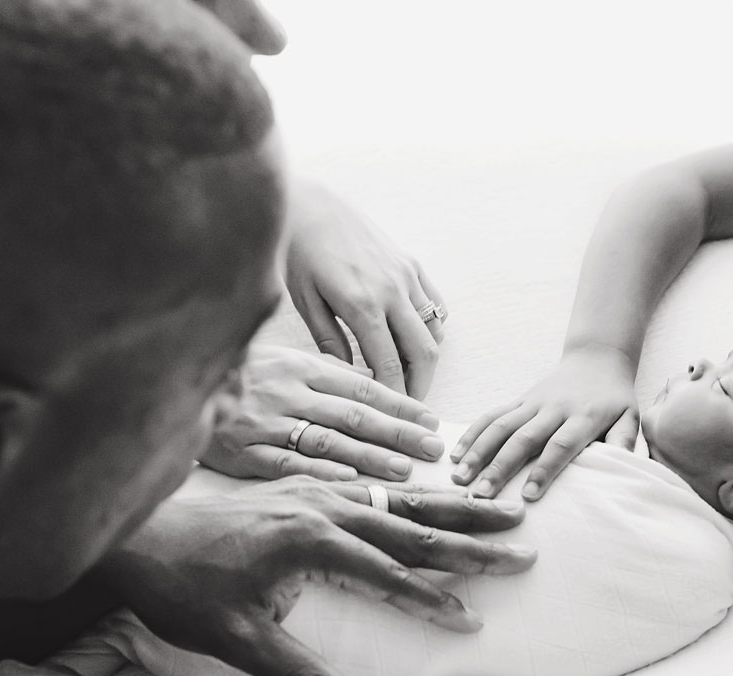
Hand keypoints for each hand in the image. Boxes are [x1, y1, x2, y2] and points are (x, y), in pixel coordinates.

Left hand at [96, 477, 534, 675]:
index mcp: (311, 541)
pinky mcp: (308, 485)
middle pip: (413, 522)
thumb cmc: (185, 589)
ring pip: (402, 495)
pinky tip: (439, 489)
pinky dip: (418, 489)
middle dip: (473, 538)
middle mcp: (324, 506)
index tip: (476, 620)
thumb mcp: (239, 642)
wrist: (140, 533)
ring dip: (456, 504)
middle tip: (525, 545)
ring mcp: (317, 489)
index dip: (434, 601)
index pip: (391, 574)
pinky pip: (377, 482)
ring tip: (505, 506)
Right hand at [199, 344, 444, 481]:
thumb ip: (323, 377)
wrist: (167, 381)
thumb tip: (375, 392)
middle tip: (433, 449)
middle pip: (354, 414)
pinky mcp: (242, 451)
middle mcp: (287, 392)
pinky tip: (349, 486)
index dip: (401, 405)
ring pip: (326, 440)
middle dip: (398, 433)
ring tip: (403, 471)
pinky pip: (287, 464)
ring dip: (368, 457)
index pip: (362, 386)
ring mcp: (265, 422)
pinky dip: (320, 473)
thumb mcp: (280, 363)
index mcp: (300, 366)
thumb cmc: (236, 376)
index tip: (432, 421)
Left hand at [286, 182, 446, 398]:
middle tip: (408, 406)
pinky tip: (414, 341)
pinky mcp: (411, 264)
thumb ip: (329, 341)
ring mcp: (406, 275)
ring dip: (427, 360)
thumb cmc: (297, 252)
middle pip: (424, 352)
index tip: (392, 415)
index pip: (390, 364)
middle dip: (420, 385)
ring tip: (410, 377)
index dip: (395, 395)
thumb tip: (349, 378)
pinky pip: (436, 305)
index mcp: (361, 304)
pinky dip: (432, 329)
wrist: (309, 202)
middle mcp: (392, 290)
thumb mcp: (303, 301)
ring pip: (435, 331)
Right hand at [451, 347, 638, 500]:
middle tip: (481, 495)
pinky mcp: (518, 400)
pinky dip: (473, 433)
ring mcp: (532, 403)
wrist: (597, 359)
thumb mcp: (630, 418)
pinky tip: (456, 453)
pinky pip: (492, 415)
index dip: (544, 469)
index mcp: (583, 416)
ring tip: (459, 477)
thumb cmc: (615, 399)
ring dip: (478, 452)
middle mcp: (553, 408)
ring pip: (500, 426)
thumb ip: (625, 442)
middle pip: (523, 438)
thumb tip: (624, 468)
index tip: (528, 496)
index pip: (560, 444)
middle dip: (499, 467)